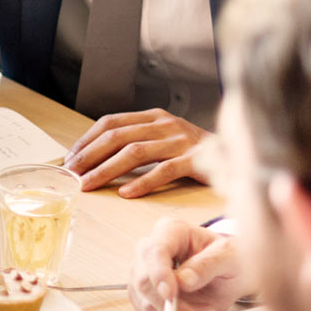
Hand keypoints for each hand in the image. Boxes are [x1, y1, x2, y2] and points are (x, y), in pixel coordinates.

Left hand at [64, 108, 209, 196]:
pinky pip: (165, 170)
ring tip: (89, 185)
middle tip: (72, 174)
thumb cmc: (194, 153)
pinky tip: (126, 193)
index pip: (111, 123)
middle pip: (118, 137)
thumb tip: (95, 158)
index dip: (87, 140)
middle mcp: (165, 124)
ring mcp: (181, 140)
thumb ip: (136, 142)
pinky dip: (143, 182)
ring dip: (107, 170)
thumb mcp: (164, 139)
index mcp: (154, 116)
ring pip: (136, 153)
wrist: (240, 157)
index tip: (69, 159)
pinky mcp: (196, 160)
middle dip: (90, 156)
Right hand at [128, 218, 255, 310]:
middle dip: (167, 305)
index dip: (159, 274)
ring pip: (144, 301)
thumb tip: (184, 281)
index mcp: (170, 231)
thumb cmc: (227, 259)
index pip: (155, 251)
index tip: (171, 295)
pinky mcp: (143, 294)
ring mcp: (143, 272)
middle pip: (143, 279)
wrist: (227, 273)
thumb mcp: (230, 258)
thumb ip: (209, 265)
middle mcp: (150, 249)